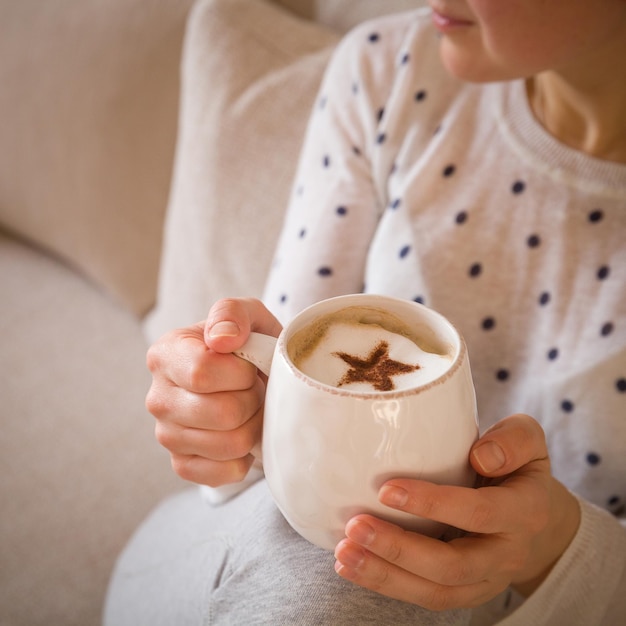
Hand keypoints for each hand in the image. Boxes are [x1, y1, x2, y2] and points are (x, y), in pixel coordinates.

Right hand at [145, 298, 281, 486]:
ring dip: (254, 426)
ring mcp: (167, 435)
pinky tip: (242, 432)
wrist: (253, 378)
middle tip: (255, 389)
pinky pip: (225, 473)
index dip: (240, 373)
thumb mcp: (247, 315)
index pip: (203, 373)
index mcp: (165, 354)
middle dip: (253, 400)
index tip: (248, 365)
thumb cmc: (248, 344)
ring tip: (251, 408)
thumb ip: (232, 314)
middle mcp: (158, 397)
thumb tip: (222, 339)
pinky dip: (245, 455)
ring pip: (230, 444)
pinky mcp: (182, 464)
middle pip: (222, 413)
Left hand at [334, 415, 580, 609]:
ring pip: (435, 591)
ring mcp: (485, 580)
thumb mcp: (528, 442)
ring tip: (344, 552)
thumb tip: (480, 456)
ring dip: (385, 575)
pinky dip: (387, 585)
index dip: (433, 504)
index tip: (386, 490)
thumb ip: (512, 439)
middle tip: (355, 526)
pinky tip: (352, 566)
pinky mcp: (465, 592)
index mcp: (523, 511)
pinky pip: (426, 597)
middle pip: (451, 565)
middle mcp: (506, 554)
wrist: (540, 523)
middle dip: (398, 549)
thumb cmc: (520, 470)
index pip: (478, 513)